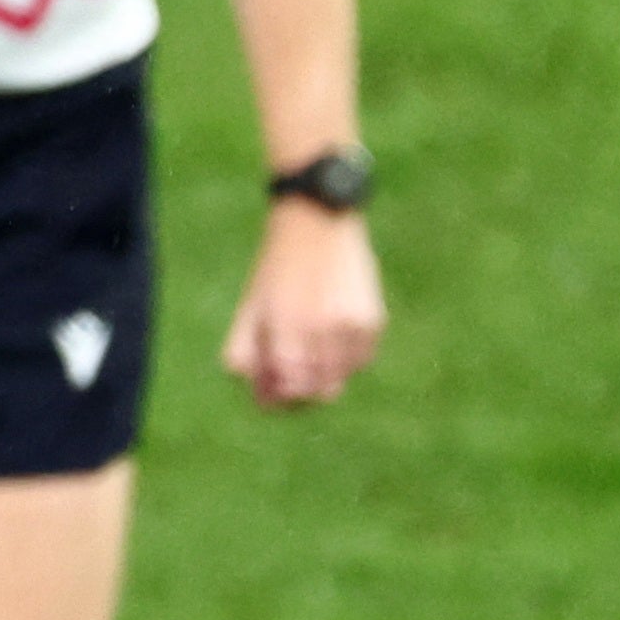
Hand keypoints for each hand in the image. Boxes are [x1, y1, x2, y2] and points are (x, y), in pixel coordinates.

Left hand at [223, 199, 386, 410]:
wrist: (317, 221)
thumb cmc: (276, 268)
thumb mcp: (251, 306)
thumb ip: (245, 353)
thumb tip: (261, 398)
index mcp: (286, 325)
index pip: (290, 386)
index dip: (281, 397)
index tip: (273, 393)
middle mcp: (322, 328)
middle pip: (318, 389)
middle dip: (301, 392)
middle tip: (290, 380)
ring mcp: (352, 325)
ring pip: (342, 378)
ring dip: (324, 376)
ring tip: (309, 348)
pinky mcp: (373, 319)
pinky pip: (362, 360)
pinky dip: (346, 360)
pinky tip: (331, 337)